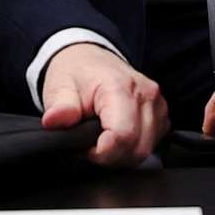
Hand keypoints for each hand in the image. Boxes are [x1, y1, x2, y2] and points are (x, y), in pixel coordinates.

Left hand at [40, 43, 165, 166]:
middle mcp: (146, 95)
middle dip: (110, 157)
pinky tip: (116, 137)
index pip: (122, 137)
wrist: (90, 57)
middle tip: (89, 145)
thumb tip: (53, 121)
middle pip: (136, 148)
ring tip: (101, 140)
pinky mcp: (161, 114)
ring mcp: (158, 104)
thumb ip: (59, 107)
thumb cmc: (76, 73)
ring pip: (145, 150)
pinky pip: (151, 144)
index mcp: (121, 87)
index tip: (83, 148)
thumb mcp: (59, 86)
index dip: (100, 153)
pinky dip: (133, 148)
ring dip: (122, 154)